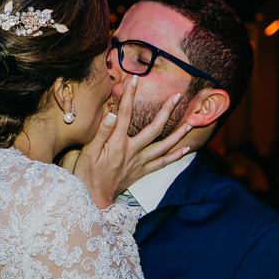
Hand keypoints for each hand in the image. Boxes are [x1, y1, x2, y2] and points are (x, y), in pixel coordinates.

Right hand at [72, 75, 195, 208]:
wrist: (94, 199)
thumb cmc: (87, 174)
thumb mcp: (88, 152)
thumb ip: (101, 132)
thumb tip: (111, 113)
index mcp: (117, 143)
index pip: (124, 113)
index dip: (129, 95)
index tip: (135, 79)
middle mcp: (132, 151)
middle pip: (154, 128)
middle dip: (166, 111)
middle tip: (177, 96)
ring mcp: (139, 162)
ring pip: (164, 146)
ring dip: (179, 134)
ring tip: (191, 122)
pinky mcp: (141, 172)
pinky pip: (162, 163)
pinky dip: (175, 156)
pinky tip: (186, 149)